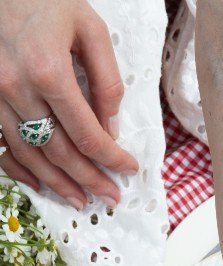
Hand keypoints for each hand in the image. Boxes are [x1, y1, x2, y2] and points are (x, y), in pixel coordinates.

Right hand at [0, 0, 137, 208]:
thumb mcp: (88, 26)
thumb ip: (106, 78)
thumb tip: (111, 126)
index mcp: (49, 71)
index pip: (87, 134)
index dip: (111, 158)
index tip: (128, 169)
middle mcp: (18, 88)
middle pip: (60, 152)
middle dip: (89, 180)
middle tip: (110, 197)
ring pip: (31, 155)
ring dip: (58, 183)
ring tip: (81, 200)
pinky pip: (3, 144)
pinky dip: (22, 170)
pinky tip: (41, 184)